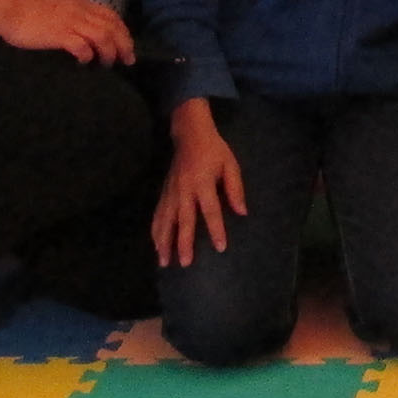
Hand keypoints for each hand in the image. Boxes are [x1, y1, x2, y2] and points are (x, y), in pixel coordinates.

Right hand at [0, 0, 134, 65]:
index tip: (128, 48)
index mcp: (82, 5)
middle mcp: (81, 12)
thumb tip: (89, 37)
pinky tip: (84, 62)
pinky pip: (82, 45)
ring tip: (106, 64)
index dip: (124, 33)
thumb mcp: (62, 10)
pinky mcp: (59, 34)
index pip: (112, 17)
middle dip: (124, 45)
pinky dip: (87, 55)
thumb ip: (76, 19)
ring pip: (102, 36)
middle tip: (126, 61)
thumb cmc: (33, 12)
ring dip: (109, 52)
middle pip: (113, 28)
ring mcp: (71, 22)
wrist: (11, 9)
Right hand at [152, 100, 245, 265]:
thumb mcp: (230, 165)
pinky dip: (155, 230)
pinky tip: (155, 244)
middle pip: (183, 220)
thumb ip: (235, 188)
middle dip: (183, 243)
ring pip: (166, 220)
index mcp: (203, 183)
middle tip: (184, 263)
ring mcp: (171, 192)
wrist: (189, 134)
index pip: (211, 210)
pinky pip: (158, 214)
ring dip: (163, 241)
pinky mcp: (164, 192)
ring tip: (163, 261)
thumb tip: (242, 212)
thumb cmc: (214, 150)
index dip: (216, 229)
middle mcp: (184, 190)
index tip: (220, 248)